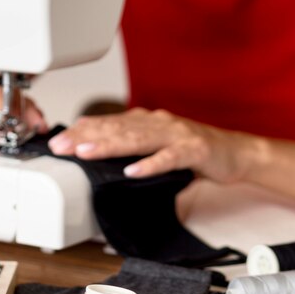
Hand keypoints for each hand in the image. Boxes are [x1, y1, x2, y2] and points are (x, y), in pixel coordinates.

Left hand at [48, 108, 256, 182]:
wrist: (235, 152)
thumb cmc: (195, 151)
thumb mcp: (159, 148)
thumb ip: (135, 151)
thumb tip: (102, 164)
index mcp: (148, 122)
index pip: (109, 123)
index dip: (83, 129)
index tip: (59, 140)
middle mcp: (158, 123)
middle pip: (117, 128)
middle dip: (86, 136)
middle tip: (60, 145)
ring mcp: (177, 135)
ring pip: (138, 139)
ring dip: (109, 145)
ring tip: (85, 152)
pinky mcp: (194, 150)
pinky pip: (169, 158)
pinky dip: (150, 164)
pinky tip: (132, 171)